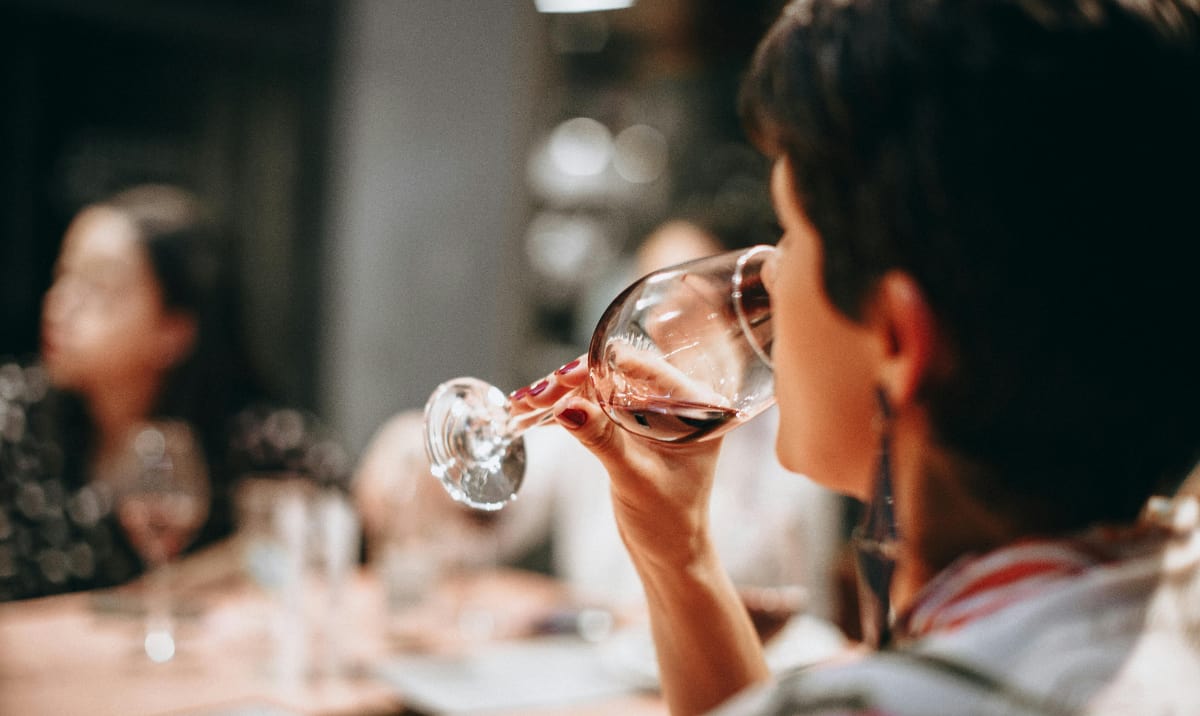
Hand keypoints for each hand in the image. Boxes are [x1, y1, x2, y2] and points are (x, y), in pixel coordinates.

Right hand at [510, 355, 722, 571]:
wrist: (669, 555)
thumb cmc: (668, 521)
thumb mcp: (634, 478)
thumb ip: (602, 439)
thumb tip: (566, 406)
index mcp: (697, 405)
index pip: (646, 368)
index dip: (600, 366)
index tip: (564, 376)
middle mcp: (677, 402)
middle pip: (617, 374)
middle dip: (572, 382)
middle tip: (535, 395)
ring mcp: (652, 414)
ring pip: (601, 388)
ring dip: (562, 395)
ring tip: (523, 402)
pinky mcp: (631, 427)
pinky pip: (596, 407)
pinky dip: (567, 410)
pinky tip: (533, 414)